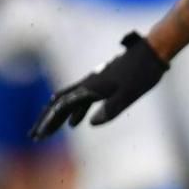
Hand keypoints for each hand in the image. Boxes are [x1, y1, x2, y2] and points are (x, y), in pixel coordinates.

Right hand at [31, 32, 167, 139]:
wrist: (153, 51)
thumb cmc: (144, 73)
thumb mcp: (130, 94)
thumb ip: (111, 109)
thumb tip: (91, 123)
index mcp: (92, 87)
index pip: (63, 107)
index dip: (50, 121)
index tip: (39, 135)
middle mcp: (88, 83)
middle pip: (60, 104)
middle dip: (47, 120)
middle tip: (35, 136)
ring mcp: (95, 82)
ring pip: (70, 101)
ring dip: (59, 117)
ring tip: (49, 132)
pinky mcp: (103, 82)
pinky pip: (83, 99)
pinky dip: (75, 111)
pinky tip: (75, 123)